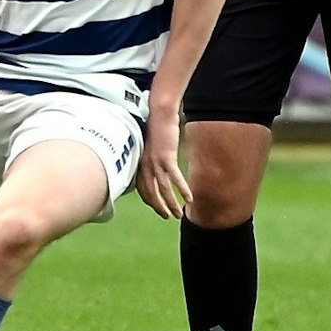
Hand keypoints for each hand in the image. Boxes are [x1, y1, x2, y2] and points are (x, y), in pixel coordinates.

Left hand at [134, 103, 191, 219]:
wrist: (159, 114)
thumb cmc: (156, 128)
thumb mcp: (151, 146)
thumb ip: (151, 158)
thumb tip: (156, 166)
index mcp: (140, 163)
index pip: (142, 188)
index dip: (150, 201)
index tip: (158, 209)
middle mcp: (145, 165)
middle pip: (151, 193)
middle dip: (159, 207)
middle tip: (168, 217)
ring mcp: (155, 162)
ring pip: (162, 189)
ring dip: (171, 203)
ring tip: (179, 214)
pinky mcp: (166, 157)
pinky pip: (175, 178)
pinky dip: (182, 190)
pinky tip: (190, 198)